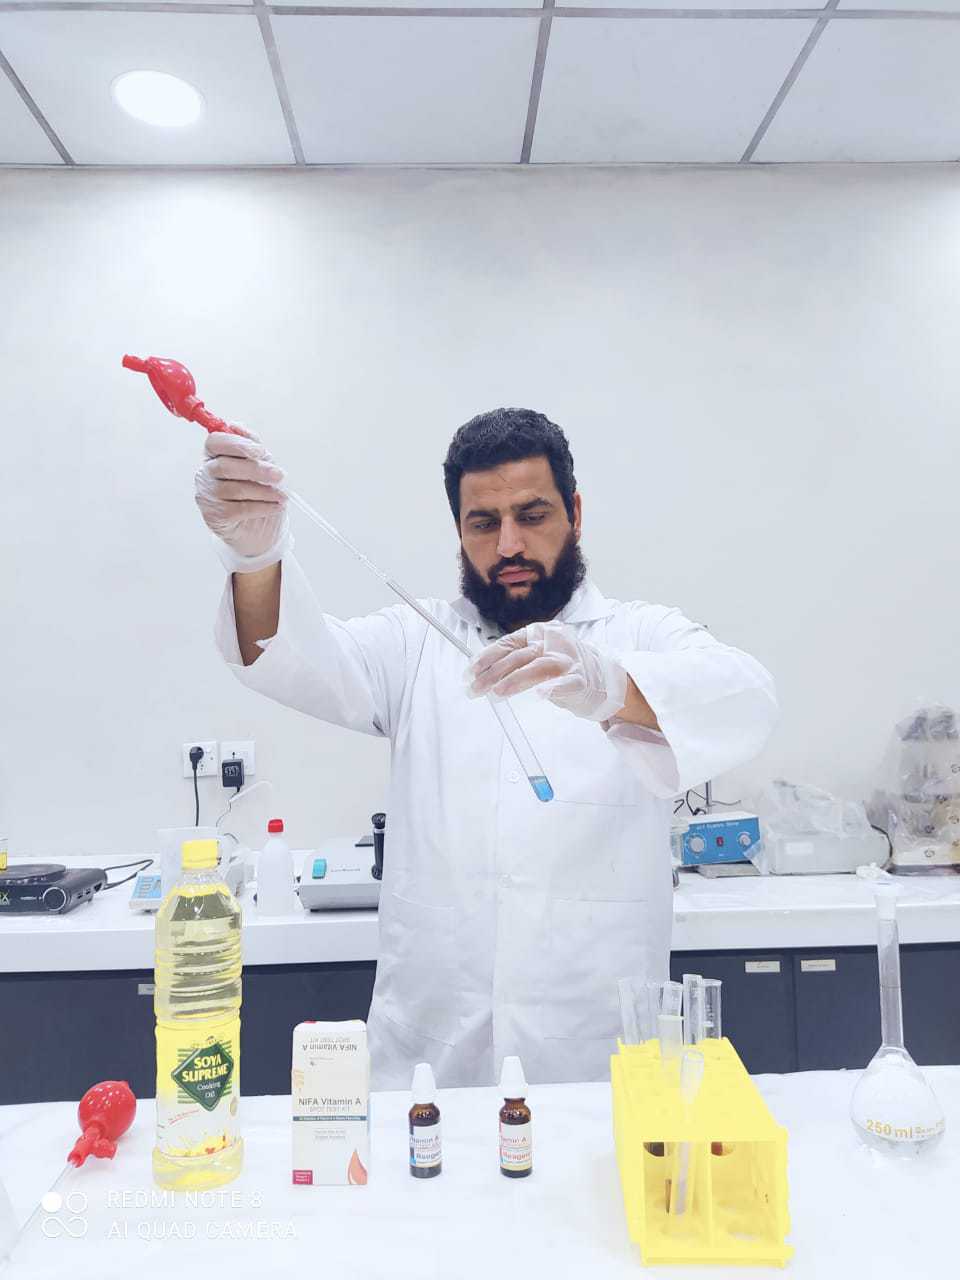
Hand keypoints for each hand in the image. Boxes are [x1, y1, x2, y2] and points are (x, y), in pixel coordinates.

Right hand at [195, 425, 289, 569]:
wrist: (258, 529)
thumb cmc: (257, 492)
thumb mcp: (260, 464)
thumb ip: (250, 445)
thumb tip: (236, 425)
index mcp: (214, 456)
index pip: (215, 442)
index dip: (237, 444)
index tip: (260, 451)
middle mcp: (206, 474)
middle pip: (225, 466)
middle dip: (256, 469)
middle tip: (279, 475)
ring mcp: (207, 495)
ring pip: (235, 489)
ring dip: (263, 491)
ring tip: (282, 495)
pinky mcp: (214, 516)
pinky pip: (239, 509)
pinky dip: (262, 507)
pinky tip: (275, 506)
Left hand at [466, 621, 628, 721]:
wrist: (602, 678)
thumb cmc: (563, 667)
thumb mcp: (537, 655)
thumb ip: (515, 659)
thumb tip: (480, 671)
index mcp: (539, 633)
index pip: (507, 643)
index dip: (486, 658)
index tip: (469, 672)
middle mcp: (553, 642)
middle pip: (518, 656)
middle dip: (492, 674)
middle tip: (475, 689)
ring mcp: (569, 660)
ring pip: (538, 668)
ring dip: (516, 680)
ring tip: (497, 693)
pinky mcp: (582, 679)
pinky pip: (566, 683)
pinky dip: (554, 689)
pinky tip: (542, 695)